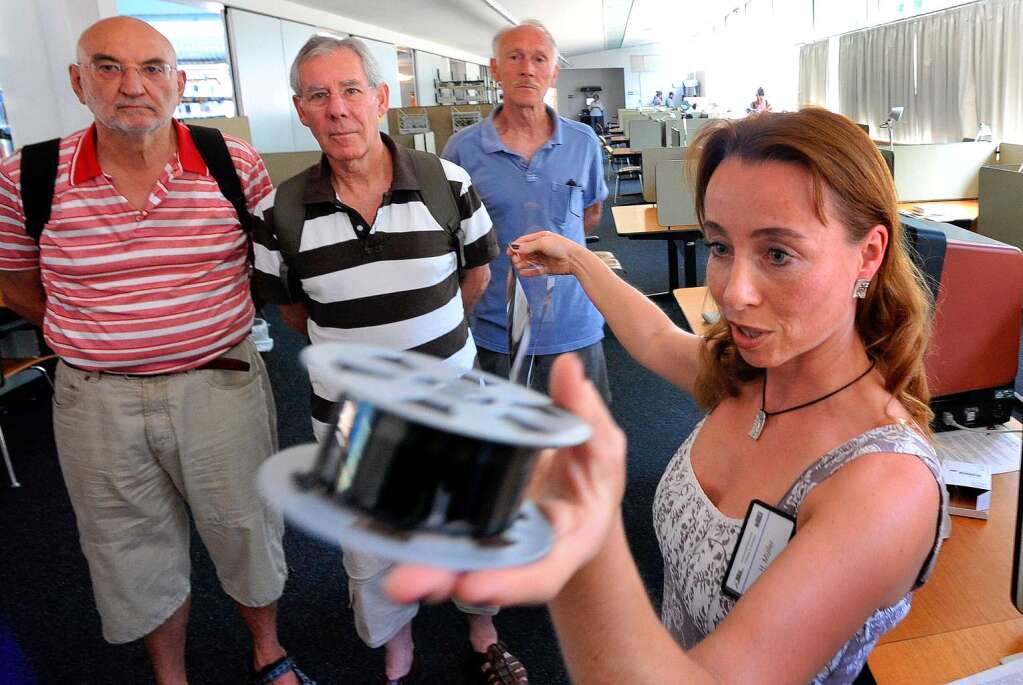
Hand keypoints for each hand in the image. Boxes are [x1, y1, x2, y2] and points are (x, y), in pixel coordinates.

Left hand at [386, 353, 627, 606]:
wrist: (578, 493)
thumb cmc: (591, 471)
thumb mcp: (600, 441)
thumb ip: (584, 411)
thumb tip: (568, 367)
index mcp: (569, 540)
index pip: (542, 573)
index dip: (510, 584)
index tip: (473, 586)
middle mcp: (528, 554)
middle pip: (488, 578)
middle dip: (447, 581)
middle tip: (406, 582)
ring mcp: (495, 547)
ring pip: (459, 567)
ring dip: (424, 570)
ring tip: (392, 575)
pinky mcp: (469, 531)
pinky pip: (445, 541)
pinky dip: (415, 542)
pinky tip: (382, 535)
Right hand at [508, 231, 581, 277]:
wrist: (574, 259)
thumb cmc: (561, 247)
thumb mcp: (542, 242)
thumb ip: (528, 246)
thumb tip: (516, 248)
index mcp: (541, 238)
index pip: (525, 241)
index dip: (516, 246)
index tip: (509, 252)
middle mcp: (542, 247)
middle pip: (526, 252)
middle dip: (519, 256)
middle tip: (515, 260)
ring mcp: (545, 258)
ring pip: (530, 261)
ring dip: (523, 264)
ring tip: (518, 266)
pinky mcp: (548, 268)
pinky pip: (536, 270)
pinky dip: (529, 272)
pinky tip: (523, 273)